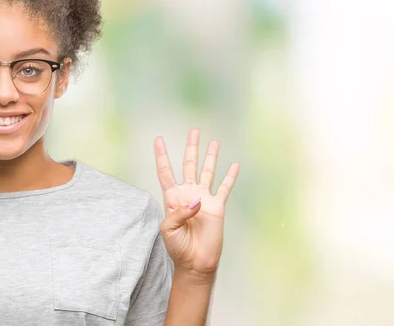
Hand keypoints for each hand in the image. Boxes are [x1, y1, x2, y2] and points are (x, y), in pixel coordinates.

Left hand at [154, 128, 239, 277]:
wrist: (195, 262)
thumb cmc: (178, 247)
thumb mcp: (168, 230)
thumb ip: (178, 213)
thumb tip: (197, 200)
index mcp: (172, 198)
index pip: (165, 172)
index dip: (161, 156)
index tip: (158, 139)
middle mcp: (188, 194)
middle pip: (189, 165)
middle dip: (191, 148)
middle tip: (194, 131)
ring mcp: (204, 199)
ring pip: (207, 172)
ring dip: (210, 157)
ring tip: (214, 142)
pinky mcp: (217, 207)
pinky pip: (224, 188)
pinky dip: (230, 176)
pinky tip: (234, 165)